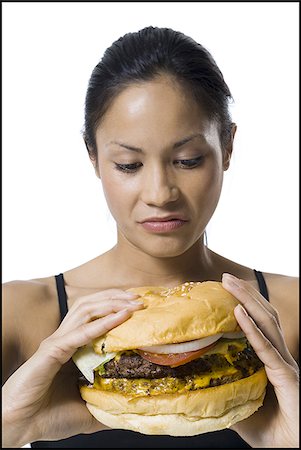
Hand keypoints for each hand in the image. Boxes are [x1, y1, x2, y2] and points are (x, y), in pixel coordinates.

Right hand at [2, 289, 143, 446]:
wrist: (20, 427)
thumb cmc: (48, 417)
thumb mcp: (87, 407)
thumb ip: (106, 403)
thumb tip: (130, 408)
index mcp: (71, 346)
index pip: (94, 316)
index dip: (115, 306)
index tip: (139, 306)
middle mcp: (63, 338)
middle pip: (91, 305)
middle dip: (116, 298)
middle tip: (140, 299)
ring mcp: (56, 342)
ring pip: (85, 310)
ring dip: (112, 303)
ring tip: (133, 303)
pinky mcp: (51, 351)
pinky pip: (81, 333)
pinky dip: (103, 323)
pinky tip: (121, 317)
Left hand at [222, 273, 298, 447]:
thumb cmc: (269, 430)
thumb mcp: (238, 404)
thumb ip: (223, 390)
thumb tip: (195, 381)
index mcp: (269, 359)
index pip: (257, 324)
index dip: (243, 304)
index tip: (223, 289)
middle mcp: (278, 356)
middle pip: (263, 316)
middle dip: (245, 293)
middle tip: (224, 276)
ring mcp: (284, 365)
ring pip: (267, 323)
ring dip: (248, 300)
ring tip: (230, 283)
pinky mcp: (287, 377)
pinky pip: (267, 349)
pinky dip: (253, 329)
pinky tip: (239, 313)